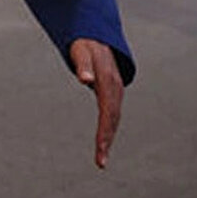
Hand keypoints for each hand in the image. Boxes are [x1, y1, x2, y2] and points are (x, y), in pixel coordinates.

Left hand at [70, 38, 123, 168]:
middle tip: (100, 162)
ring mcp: (115, 91)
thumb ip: (82, 64)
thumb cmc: (85, 43)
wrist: (96, 35)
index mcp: (109, 82)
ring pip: (113, 118)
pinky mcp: (111, 93)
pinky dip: (108, 129)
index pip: (108, 112)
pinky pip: (111, 114)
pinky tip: (103, 141)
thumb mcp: (81, 52)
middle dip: (106, 140)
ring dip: (108, 138)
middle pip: (113, 119)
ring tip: (101, 158)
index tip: (100, 148)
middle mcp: (115, 88)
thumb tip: (84, 79)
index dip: (105, 131)